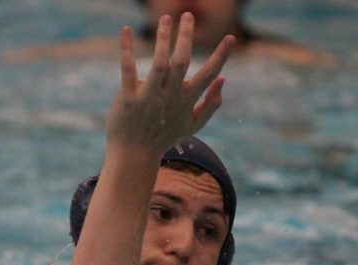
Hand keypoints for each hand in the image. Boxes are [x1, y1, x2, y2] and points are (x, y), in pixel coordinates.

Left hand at [107, 13, 233, 155]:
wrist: (134, 155)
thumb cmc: (164, 137)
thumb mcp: (193, 125)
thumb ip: (212, 104)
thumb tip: (224, 78)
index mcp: (186, 100)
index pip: (209, 74)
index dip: (221, 56)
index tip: (231, 38)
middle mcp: (169, 96)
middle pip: (182, 62)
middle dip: (186, 37)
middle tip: (187, 15)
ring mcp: (148, 96)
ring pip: (159, 63)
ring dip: (163, 39)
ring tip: (166, 18)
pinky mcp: (128, 97)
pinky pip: (127, 68)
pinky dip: (126, 49)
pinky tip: (126, 30)